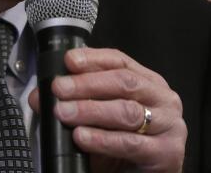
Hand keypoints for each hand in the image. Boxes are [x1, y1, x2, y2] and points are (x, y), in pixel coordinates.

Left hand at [29, 48, 186, 172]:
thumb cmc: (120, 146)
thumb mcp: (94, 119)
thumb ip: (72, 102)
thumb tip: (40, 96)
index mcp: (147, 82)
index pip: (120, 61)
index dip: (93, 58)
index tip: (68, 60)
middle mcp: (163, 99)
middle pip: (124, 82)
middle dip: (87, 84)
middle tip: (59, 88)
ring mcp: (170, 125)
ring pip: (127, 111)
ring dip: (91, 110)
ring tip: (65, 113)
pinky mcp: (167, 153)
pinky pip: (130, 143)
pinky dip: (103, 139)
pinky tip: (82, 137)